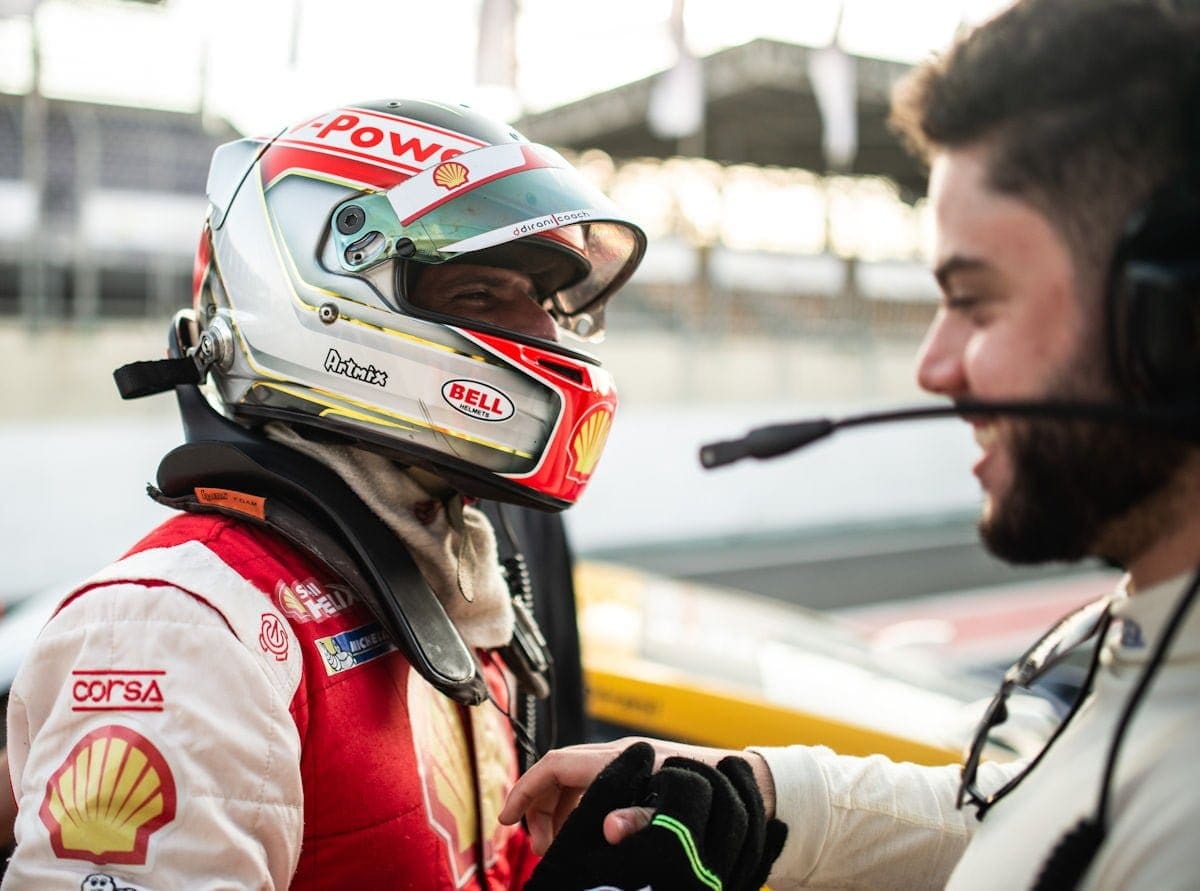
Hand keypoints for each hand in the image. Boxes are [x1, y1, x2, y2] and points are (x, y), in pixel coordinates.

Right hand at [522, 742, 786, 890]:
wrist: (745, 783)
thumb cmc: (710, 789)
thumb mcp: (674, 806)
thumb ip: (640, 817)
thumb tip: (607, 828)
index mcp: (618, 760)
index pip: (555, 766)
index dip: (526, 790)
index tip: (506, 819)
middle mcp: (618, 759)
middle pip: (559, 776)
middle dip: (541, 810)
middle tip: (546, 850)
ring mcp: (626, 767)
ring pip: (575, 786)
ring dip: (561, 814)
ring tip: (566, 848)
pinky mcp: (635, 779)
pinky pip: (594, 792)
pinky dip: (581, 813)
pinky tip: (592, 838)